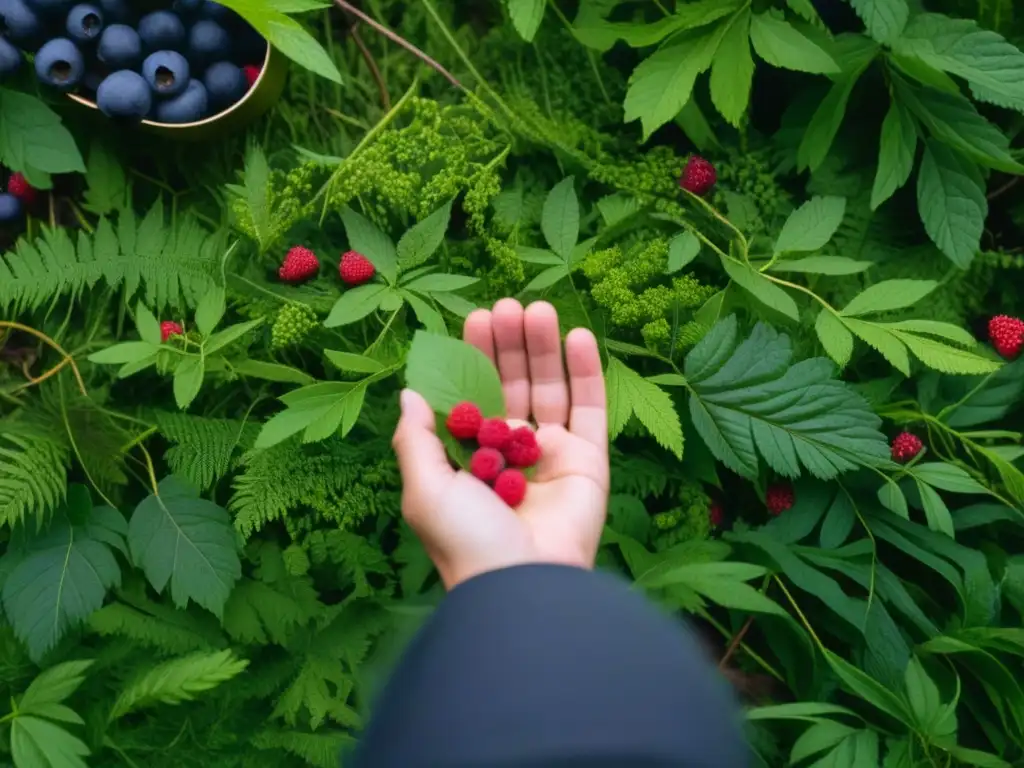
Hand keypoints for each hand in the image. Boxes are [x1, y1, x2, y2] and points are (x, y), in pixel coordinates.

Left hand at [392, 299, 609, 589]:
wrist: (522, 583)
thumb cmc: (465, 538)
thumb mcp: (424, 489)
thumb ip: (417, 438)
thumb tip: (410, 391)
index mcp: (471, 458)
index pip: (474, 394)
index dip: (473, 357)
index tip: (474, 319)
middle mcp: (512, 452)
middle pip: (512, 384)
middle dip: (508, 345)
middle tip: (506, 306)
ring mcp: (552, 455)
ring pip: (550, 389)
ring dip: (544, 348)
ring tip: (537, 309)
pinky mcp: (589, 461)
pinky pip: (591, 408)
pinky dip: (586, 371)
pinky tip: (578, 336)